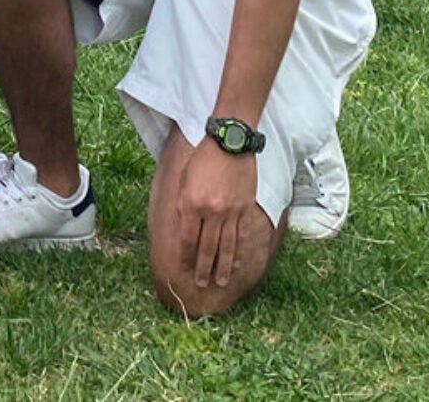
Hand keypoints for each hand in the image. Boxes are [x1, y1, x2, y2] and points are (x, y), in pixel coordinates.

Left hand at [176, 140, 259, 290]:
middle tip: (201, 285)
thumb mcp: (184, 180)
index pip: (188, 238)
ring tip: (221, 282)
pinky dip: (238, 251)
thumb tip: (184, 230)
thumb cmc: (202, 158)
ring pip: (226, 246)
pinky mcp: (245, 209)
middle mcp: (211, 211)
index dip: (186, 256)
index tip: (185, 269)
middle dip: (203, 268)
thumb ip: (184, 205)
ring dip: (223, 267)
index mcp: (191, 203)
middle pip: (207, 247)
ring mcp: (230, 211)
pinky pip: (240, 235)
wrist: (230, 143)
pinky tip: (236, 263)